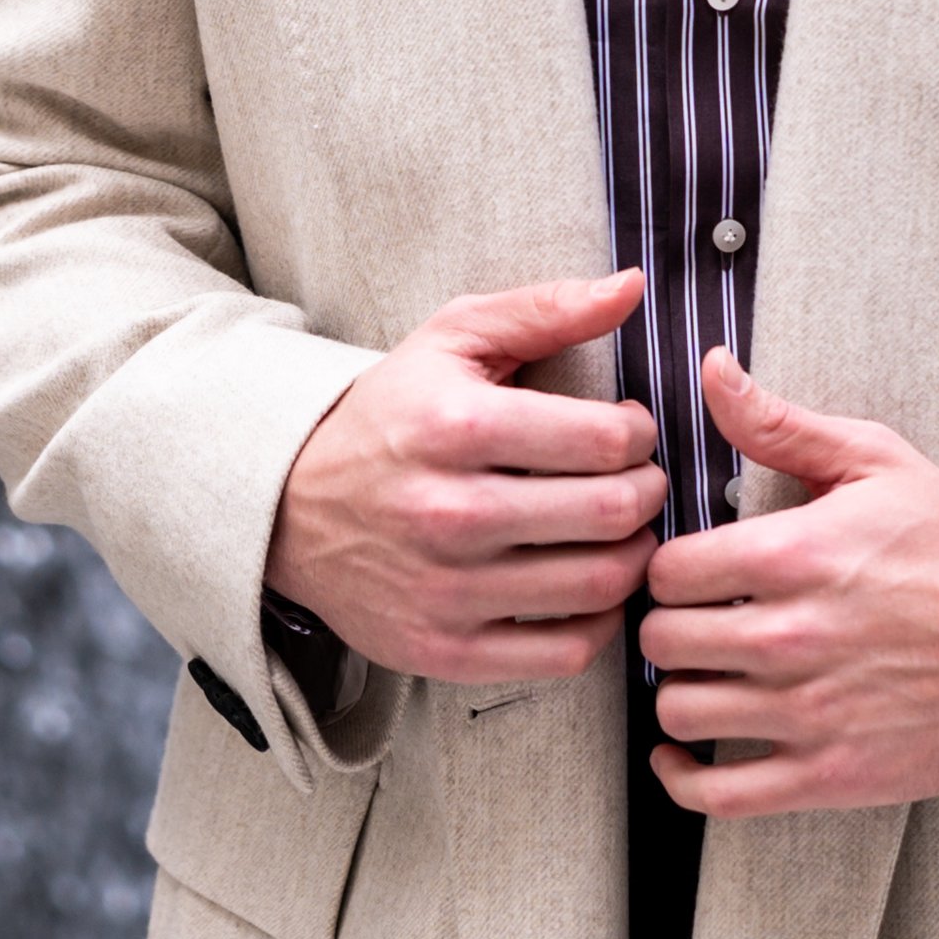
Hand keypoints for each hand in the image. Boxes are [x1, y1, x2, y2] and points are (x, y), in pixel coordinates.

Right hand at [266, 273, 663, 684]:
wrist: (291, 508)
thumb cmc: (391, 414)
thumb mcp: (452, 340)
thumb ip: (546, 309)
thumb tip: (631, 286)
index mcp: (457, 427)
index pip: (605, 440)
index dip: (638, 433)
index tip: (626, 430)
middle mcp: (450, 512)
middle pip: (611, 513)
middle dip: (647, 491)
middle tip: (636, 480)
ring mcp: (446, 590)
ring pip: (599, 584)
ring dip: (634, 555)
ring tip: (619, 530)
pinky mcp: (445, 650)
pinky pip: (566, 652)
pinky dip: (602, 621)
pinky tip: (589, 585)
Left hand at [639, 350, 938, 816]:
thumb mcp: (874, 460)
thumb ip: (781, 423)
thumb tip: (713, 368)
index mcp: (794, 555)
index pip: (667, 571)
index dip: (666, 570)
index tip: (686, 574)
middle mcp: (792, 636)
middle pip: (663, 643)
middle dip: (668, 629)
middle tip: (692, 623)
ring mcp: (810, 712)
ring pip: (681, 712)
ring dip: (680, 694)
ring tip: (704, 676)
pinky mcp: (831, 774)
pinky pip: (719, 796)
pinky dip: (683, 780)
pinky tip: (684, 756)